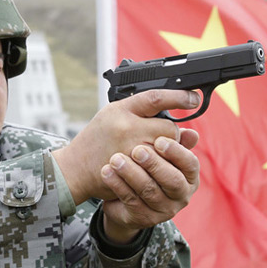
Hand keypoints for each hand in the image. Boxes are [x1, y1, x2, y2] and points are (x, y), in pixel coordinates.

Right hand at [52, 89, 199, 205]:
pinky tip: (145, 166)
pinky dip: (157, 166)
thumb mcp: (117, 118)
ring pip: (165, 148)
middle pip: (168, 127)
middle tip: (158, 139)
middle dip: (170, 134)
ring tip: (149, 152)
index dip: (178, 97)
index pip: (156, 98)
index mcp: (121, 109)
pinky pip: (157, 167)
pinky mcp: (131, 169)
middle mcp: (125, 126)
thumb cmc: (97, 140)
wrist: (74, 168)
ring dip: (165, 152)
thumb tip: (189, 129)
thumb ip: (149, 117)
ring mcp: (129, 149)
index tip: (193, 98)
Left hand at [99, 129, 199, 241]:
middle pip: (172, 180)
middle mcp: (182, 195)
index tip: (158, 140)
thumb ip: (172, 139)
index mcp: (190, 177)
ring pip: (149, 191)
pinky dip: (118, 185)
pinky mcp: (145, 218)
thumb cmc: (148, 167)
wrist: (127, 198)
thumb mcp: (160, 152)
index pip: (190, 164)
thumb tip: (192, 133)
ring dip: (131, 173)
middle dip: (154, 164)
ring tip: (116, 159)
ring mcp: (165, 210)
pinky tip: (107, 172)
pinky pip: (132, 201)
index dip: (176, 152)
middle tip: (137, 150)